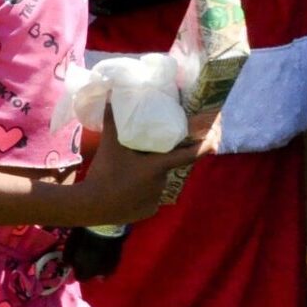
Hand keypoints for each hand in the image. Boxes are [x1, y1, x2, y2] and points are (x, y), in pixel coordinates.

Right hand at [71, 104, 200, 226]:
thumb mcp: (108, 144)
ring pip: (156, 182)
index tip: (215, 138)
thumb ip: (112, 120)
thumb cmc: (105, 173)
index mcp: (157, 166)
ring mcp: (156, 199)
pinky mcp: (149, 211)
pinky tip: (126, 188)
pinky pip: (149, 196)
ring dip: (148, 175)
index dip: (204, 146)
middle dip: (158, 159)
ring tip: (128, 171)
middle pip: (166, 166)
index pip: (189, 155)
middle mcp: (162, 183)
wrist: (92, 205)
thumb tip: (111, 95)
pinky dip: (141, 191)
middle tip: (143, 152)